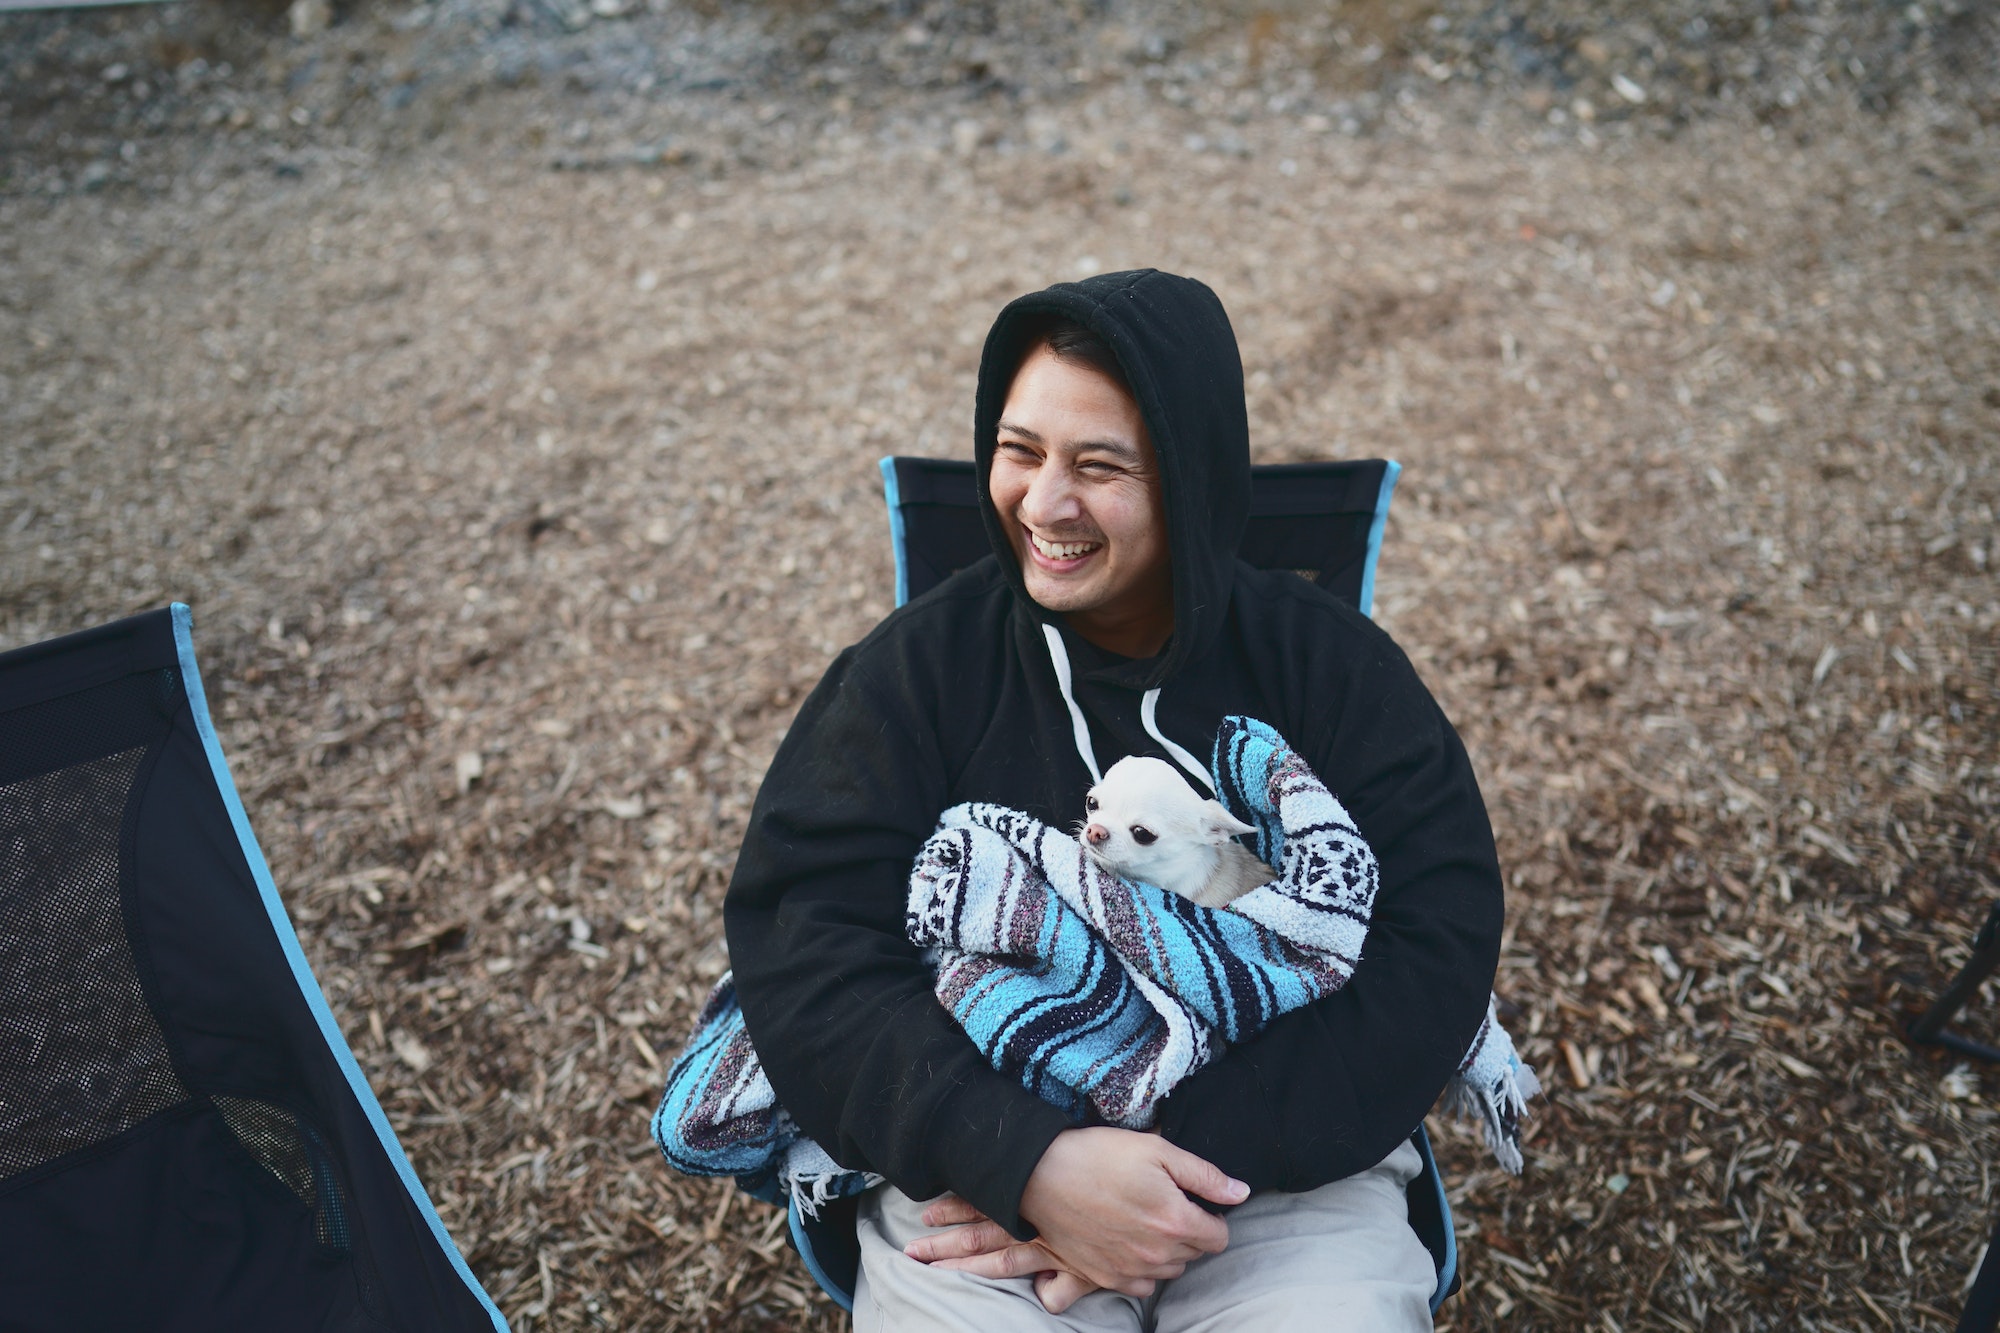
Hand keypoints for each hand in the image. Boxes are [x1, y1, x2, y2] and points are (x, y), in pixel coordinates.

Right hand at [912, 1127, 1246, 1299]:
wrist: (1040, 1174)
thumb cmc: (1100, 1154)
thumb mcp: (1158, 1150)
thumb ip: (1204, 1175)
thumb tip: (1240, 1193)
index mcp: (1176, 1221)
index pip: (1220, 1237)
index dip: (1212, 1216)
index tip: (1193, 1201)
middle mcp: (1157, 1254)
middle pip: (1195, 1254)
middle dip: (1190, 1231)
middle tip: (1164, 1203)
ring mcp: (1129, 1270)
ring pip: (1169, 1270)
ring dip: (1167, 1251)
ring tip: (1145, 1219)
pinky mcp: (1104, 1277)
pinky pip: (1140, 1285)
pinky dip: (1142, 1268)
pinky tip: (1127, 1241)